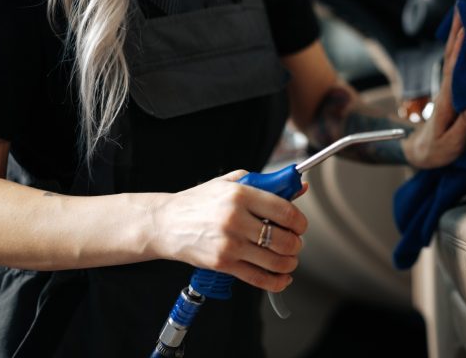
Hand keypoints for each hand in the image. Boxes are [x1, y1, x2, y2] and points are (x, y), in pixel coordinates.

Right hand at [150, 170, 307, 291]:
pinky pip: (258, 278)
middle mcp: (235, 219)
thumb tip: (298, 187)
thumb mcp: (231, 182)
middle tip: (294, 242)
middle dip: (296, 244)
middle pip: (284, 239)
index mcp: (240, 194)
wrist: (165, 223)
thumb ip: (266, 184)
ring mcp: (229, 244)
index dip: (300, 221)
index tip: (300, 225)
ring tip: (289, 258)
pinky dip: (277, 281)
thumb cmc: (198, 202)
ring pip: (275, 261)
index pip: (285, 211)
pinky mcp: (222, 264)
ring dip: (290, 263)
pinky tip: (282, 277)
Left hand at [402, 8, 465, 168]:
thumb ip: (462, 129)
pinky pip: (457, 58)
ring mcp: (448, 85)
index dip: (461, 49)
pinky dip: (461, 41)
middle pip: (453, 53)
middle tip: (465, 2)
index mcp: (448, 101)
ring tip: (465, 7)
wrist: (422, 151)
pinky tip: (465, 28)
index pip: (455, 69)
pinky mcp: (452, 85)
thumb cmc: (438, 150)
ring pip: (454, 52)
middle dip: (459, 28)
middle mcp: (447, 88)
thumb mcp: (450, 146)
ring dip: (459, 29)